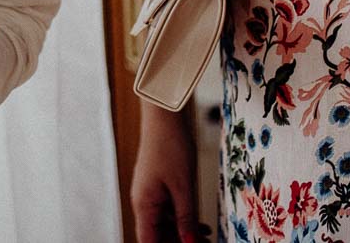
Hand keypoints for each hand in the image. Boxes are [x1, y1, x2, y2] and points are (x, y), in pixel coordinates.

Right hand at [132, 103, 207, 242]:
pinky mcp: (157, 187)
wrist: (165, 118)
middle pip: (157, 235)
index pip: (149, 241)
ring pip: (164, 225)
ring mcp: (149, 194)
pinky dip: (182, 220)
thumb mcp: (184, 187)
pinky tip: (200, 224)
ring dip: (182, 234)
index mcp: (144, 205)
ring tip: (206, 237)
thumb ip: (187, 219)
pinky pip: (167, 212)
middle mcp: (143, 202)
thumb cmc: (171, 147)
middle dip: (178, 242)